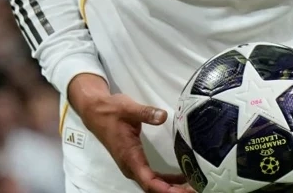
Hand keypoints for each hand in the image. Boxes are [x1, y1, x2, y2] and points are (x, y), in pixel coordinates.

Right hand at [68, 74, 192, 192]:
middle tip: (197, 188)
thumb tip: (163, 116)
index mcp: (129, 157)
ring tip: (194, 186)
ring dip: (172, 189)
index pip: (150, 182)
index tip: (186, 190)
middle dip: (175, 192)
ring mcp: (132, 166)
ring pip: (154, 185)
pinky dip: (167, 182)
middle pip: (154, 189)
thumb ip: (145, 113)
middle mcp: (131, 166)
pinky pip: (152, 178)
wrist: (95, 111)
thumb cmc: (110, 111)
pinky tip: (182, 178)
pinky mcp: (135, 162)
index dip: (168, 190)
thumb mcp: (128, 108)